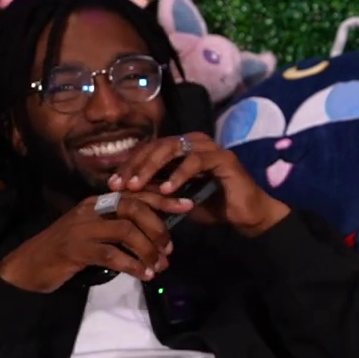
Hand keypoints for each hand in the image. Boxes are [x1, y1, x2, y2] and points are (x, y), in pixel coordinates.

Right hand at [0, 189, 187, 291]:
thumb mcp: (92, 232)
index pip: (135, 192)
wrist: (30, 264)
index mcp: (96, 201)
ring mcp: (82, 228)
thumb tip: (153, 233)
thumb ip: (117, 227)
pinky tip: (143, 275)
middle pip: (133, 207)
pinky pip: (112, 254)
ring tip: (158, 266)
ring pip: (126, 230)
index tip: (187, 204)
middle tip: (170, 248)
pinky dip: (132, 265)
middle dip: (158, 226)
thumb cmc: (64, 250)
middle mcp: (91, 209)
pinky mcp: (76, 249)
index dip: (163, 198)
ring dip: (148, 249)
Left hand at [111, 132, 290, 236]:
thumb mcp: (175, 199)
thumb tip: (126, 192)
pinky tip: (166, 190)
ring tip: (137, 186)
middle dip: (135, 165)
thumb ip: (155, 190)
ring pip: (172, 148)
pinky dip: (178, 175)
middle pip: (157, 145)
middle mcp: (194, 141)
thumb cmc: (211, 206)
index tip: (112, 184)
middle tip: (120, 184)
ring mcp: (209, 147)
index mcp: (182, 147)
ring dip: (151, 167)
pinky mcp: (223, 157)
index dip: (129, 164)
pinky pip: (195, 161)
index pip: (149, 149)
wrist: (245, 216)